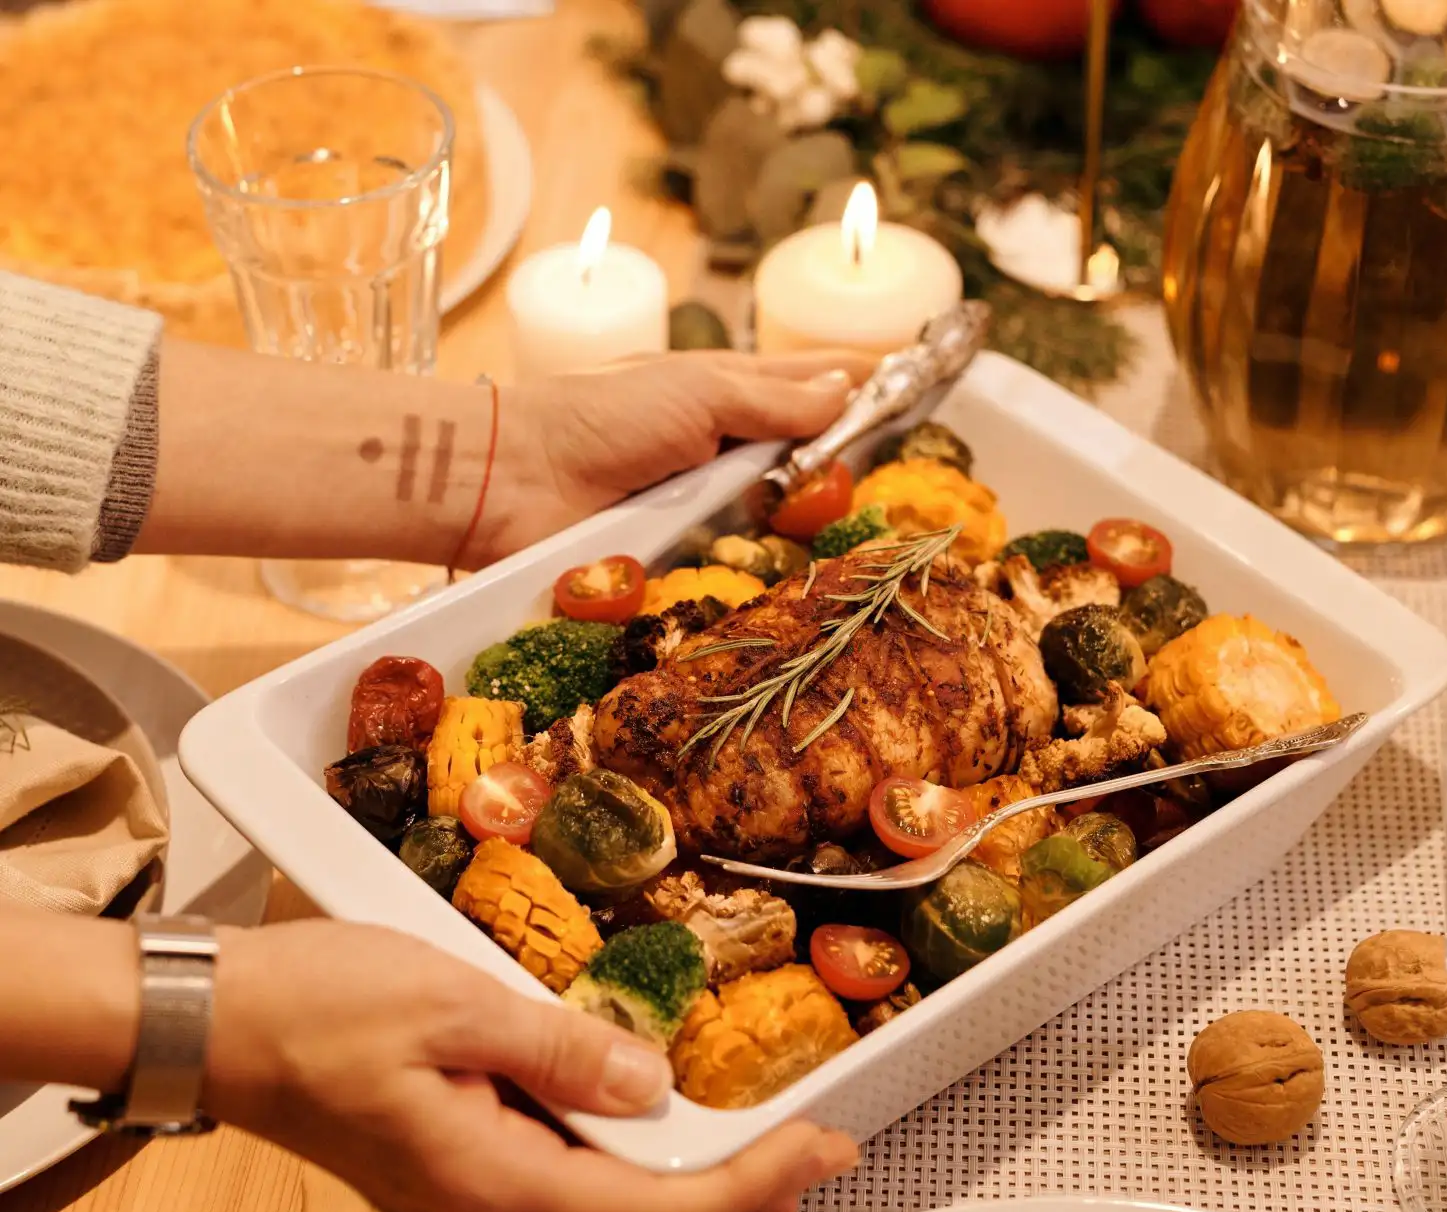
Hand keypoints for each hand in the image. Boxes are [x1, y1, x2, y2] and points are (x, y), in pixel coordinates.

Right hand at [203, 919, 858, 1211]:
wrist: (214, 1018)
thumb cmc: (317, 1005)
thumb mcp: (454, 1004)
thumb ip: (560, 1047)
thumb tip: (651, 1083)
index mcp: (489, 1173)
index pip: (648, 1204)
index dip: (745, 1182)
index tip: (818, 1153)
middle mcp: (480, 1197)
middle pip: (633, 1204)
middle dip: (734, 1177)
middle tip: (818, 1147)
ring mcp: (460, 1177)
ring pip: (594, 1178)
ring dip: (677, 1153)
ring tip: (759, 1127)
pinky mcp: (447, 1145)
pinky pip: (551, 1149)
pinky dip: (615, 1127)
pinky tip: (644, 1098)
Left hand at [471, 350, 872, 565]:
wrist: (515, 483)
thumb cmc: (602, 418)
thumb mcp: (699, 391)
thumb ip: (775, 398)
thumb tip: (849, 389)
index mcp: (728, 392)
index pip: (814, 384)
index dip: (865, 386)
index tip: (925, 388)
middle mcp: (722, 450)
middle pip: (806, 460)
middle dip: (850, 470)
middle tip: (912, 480)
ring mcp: (704, 508)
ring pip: (780, 521)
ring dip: (815, 529)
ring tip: (875, 540)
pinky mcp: (683, 561)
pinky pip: (741, 570)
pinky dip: (770, 574)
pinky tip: (814, 585)